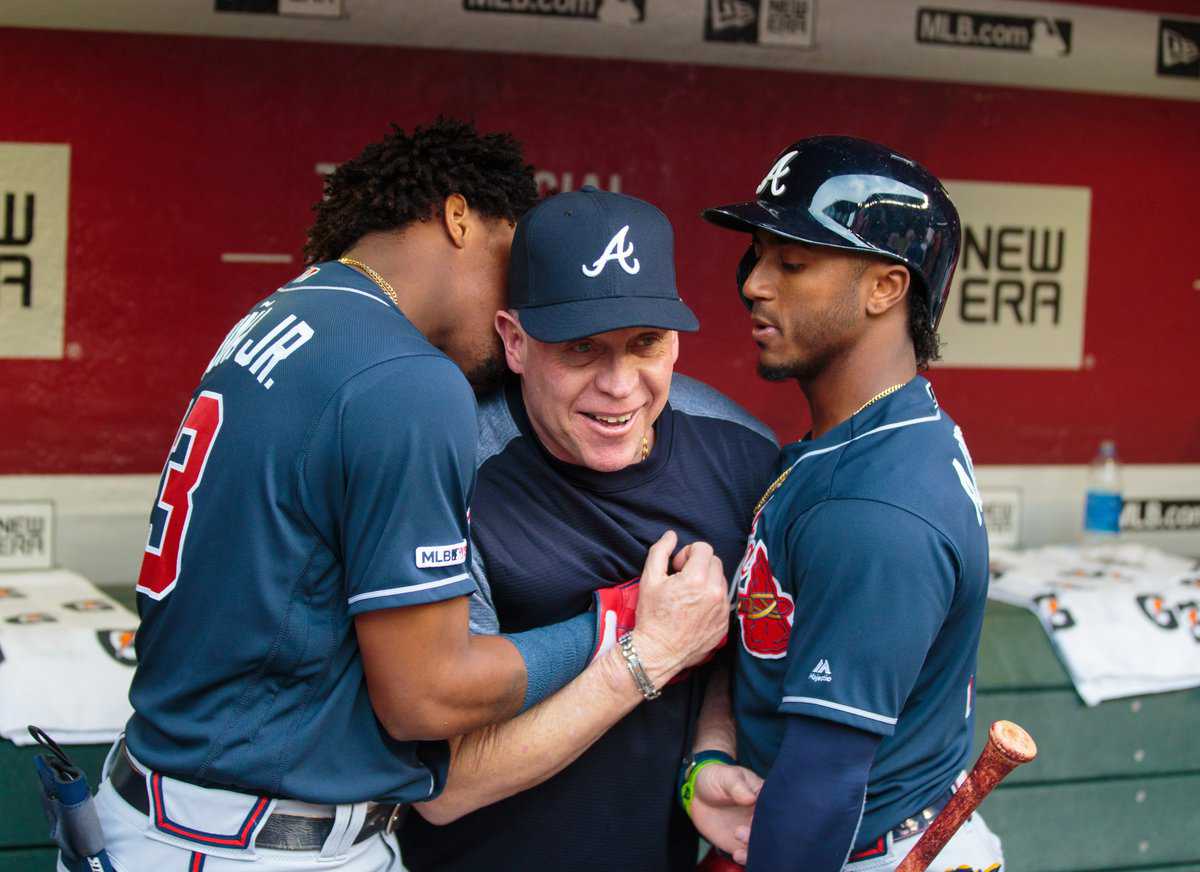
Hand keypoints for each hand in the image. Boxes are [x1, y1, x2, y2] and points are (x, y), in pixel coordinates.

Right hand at [633, 530, 727, 686]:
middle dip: (699, 565)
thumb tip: (671, 535)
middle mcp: (714, 593)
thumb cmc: (652, 616)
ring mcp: (722, 609)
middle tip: (682, 579)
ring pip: (721, 580)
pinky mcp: (725, 623)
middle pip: (715, 562)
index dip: (688, 553)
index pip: (704, 548)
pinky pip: (723, 600)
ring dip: (707, 581)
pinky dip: (712, 599)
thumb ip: (660, 552)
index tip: (677, 567)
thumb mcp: (649, 579)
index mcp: (696, 579)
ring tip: (689, 595)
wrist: (658, 651)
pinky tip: (695, 609)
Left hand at [690, 763, 761, 865]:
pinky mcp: (741, 842)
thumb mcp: (726, 777)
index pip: (775, 809)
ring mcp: (752, 830)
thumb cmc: (716, 779)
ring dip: (754, 849)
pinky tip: (737, 854)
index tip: (753, 818)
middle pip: (771, 830)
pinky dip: (746, 858)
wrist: (698, 793)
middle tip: (741, 831)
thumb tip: (751, 798)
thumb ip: (737, 787)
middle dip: (761, 836)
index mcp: (763, 797)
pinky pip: (749, 854)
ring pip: (762, 845)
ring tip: (738, 842)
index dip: (768, 817)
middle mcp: (761, 816)